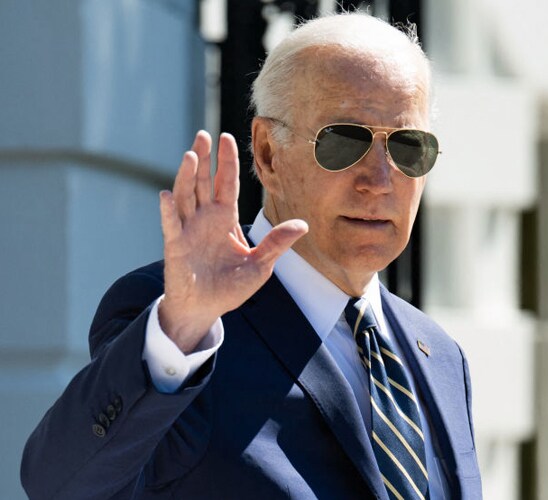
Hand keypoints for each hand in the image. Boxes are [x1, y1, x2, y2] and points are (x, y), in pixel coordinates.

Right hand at [158, 131, 307, 352]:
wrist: (206, 309)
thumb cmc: (231, 287)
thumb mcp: (260, 265)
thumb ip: (277, 243)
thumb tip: (303, 224)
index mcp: (225, 218)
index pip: (226, 183)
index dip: (226, 161)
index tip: (226, 137)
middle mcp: (204, 218)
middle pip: (203, 182)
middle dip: (204, 158)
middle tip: (203, 134)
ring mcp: (188, 230)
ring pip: (185, 196)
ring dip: (187, 176)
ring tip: (191, 155)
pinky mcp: (175, 247)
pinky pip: (170, 226)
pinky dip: (168, 211)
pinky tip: (167, 195)